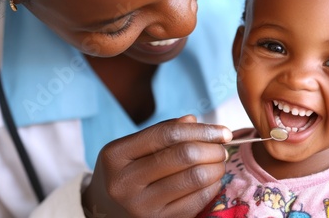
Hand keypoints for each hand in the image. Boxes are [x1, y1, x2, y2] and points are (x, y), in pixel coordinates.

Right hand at [82, 115, 231, 216]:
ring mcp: (141, 207)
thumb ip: (162, 131)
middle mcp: (125, 183)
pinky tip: (211, 180)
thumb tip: (194, 120)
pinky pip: (197, 201)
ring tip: (218, 162)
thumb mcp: (132, 147)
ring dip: (216, 167)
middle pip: (184, 156)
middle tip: (221, 148)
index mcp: (116, 155)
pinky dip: (212, 186)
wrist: (106, 209)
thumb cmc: (126, 170)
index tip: (222, 131)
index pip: (168, 134)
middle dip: (212, 148)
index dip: (202, 130)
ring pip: (195, 178)